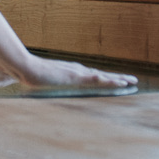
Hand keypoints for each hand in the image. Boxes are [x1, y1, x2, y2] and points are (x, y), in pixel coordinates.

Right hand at [6, 53, 137, 91]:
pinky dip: (111, 81)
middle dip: (117, 77)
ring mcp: (78, 72)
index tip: (116, 81)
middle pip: (101, 74)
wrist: (26, 68)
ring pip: (103, 76)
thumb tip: (41, 90)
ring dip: (118, 79)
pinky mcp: (78, 77)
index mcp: (71, 72)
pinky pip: (98, 79)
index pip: (92, 75)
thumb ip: (45, 86)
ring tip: (132, 82)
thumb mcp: (41, 83)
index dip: (105, 78)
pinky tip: (121, 83)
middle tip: (132, 80)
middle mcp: (78, 70)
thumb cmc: (30, 75)